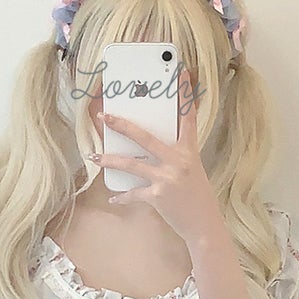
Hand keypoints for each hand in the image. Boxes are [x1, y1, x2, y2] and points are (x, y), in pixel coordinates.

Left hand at [95, 91, 224, 248]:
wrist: (203, 225)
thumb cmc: (197, 197)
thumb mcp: (193, 170)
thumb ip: (176, 156)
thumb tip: (155, 148)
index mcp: (189, 151)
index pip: (187, 117)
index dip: (184, 93)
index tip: (180, 73)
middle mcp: (177, 161)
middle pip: (145, 137)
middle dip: (123, 126)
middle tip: (106, 115)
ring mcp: (166, 178)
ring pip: (132, 164)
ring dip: (110, 160)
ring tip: (94, 156)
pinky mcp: (157, 196)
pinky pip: (134, 193)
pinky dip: (122, 197)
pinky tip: (113, 199)